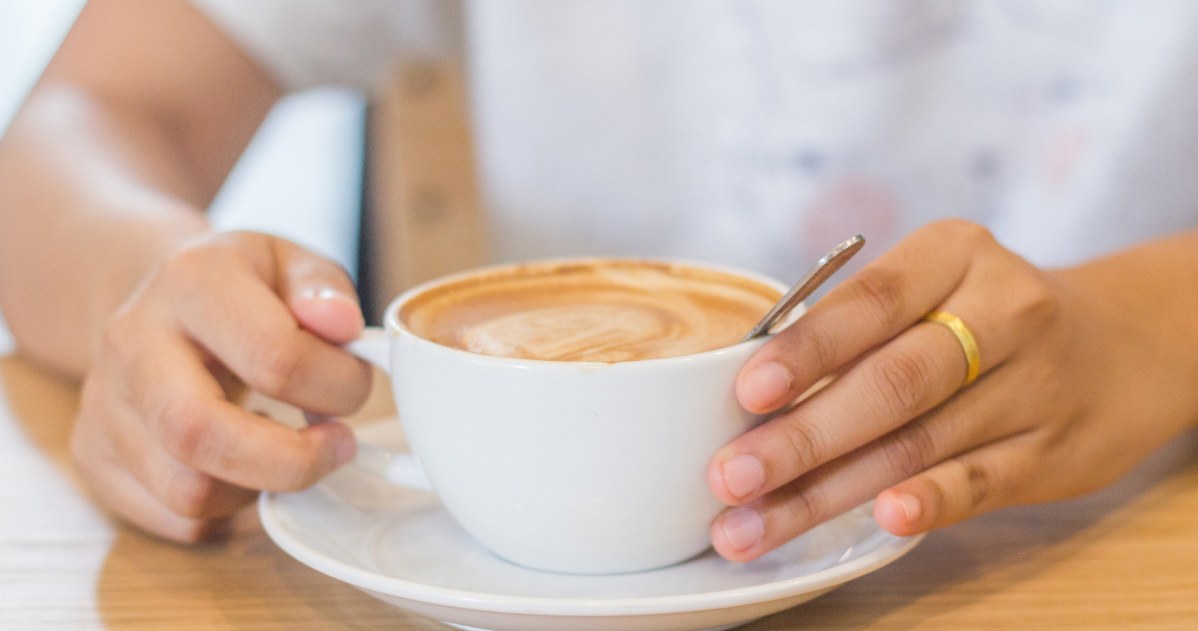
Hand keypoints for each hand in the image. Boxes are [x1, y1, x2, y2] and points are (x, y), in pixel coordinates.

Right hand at [71, 231, 372, 541]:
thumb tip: (342, 325)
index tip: (355, 387)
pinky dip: (228, 511)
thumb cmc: (240, 285)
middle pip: (201, 433)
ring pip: (186, 491)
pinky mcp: (96, 455)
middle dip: (292, 461)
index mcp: (192, 281)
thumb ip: (324, 288)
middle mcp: (133, 341)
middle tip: (337, 447)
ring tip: (289, 453)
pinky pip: (172, 518)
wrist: (156, 298)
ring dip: (261, 488)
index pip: (274, 355)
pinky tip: (248, 468)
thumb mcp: (290, 263)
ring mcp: (104, 403)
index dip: (337, 386)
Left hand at [707, 219, 1197, 560]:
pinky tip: (883, 519)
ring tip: (759, 522)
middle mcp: (1002, 311)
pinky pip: (982, 480)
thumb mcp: (933, 285)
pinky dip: (931, 501)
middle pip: (891, 382)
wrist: (1117, 345)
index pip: (871, 300)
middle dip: (802, 436)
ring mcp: (1033, 385)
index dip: (807, 350)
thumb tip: (749, 396)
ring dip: (831, 489)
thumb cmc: (981, 315)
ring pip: (919, 442)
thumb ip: (857, 328)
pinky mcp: (1053, 452)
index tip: (747, 392)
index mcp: (954, 254)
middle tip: (732, 475)